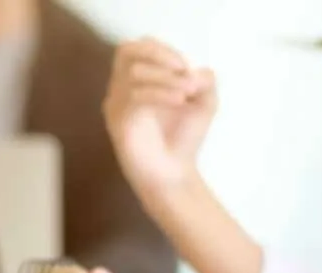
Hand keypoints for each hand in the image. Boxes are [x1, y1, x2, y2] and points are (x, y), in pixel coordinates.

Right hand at [103, 38, 216, 193]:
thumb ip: (203, 78)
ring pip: (133, 72)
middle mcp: (121, 90)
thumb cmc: (184, 140)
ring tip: (186, 94)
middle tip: (185, 74)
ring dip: (165, 78)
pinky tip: (179, 102)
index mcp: (138, 82)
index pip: (138, 47)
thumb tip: (193, 70)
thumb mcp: (205, 101)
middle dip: (161, 56)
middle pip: (127, 51)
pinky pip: (135, 95)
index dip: (162, 49)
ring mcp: (116, 106)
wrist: (173, 175)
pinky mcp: (117, 122)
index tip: (186, 67)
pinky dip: (160, 93)